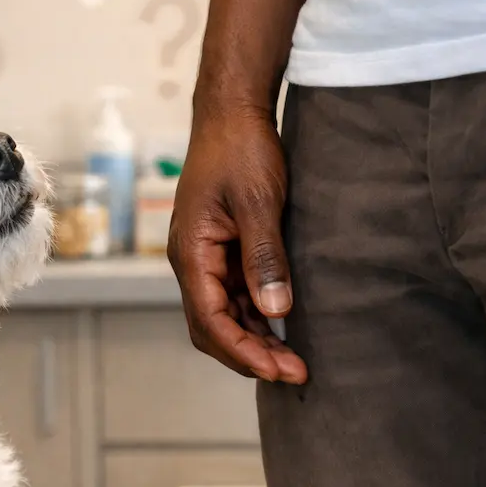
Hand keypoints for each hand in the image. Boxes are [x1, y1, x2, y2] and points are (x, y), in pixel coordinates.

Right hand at [167, 106, 307, 383]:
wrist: (231, 113)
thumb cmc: (241, 151)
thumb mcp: (258, 203)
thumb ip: (264, 258)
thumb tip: (276, 312)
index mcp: (191, 253)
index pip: (210, 320)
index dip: (244, 352)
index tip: (282, 370)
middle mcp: (191, 261)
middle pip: (211, 327)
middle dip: (248, 355)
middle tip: (294, 373)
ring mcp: (205, 256)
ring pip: (222, 315)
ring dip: (253, 339)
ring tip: (292, 358)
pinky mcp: (221, 249)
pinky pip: (232, 294)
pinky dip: (254, 316)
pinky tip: (282, 324)